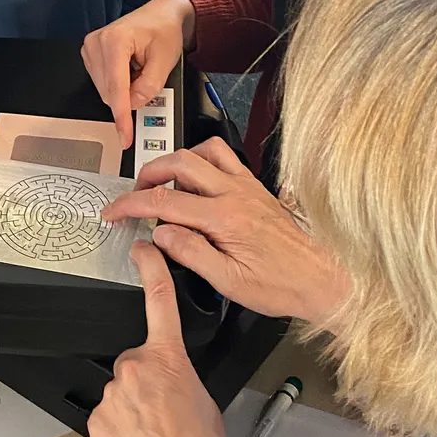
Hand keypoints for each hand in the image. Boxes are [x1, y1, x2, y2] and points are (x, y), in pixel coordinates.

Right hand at [81, 0, 194, 147]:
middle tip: (147, 78)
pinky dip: (119, 86)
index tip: (124, 135)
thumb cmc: (163, 30)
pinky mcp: (91, 58)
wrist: (160, 17)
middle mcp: (97, 44)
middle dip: (129, 97)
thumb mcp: (165, 60)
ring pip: (105, 92)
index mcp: (114, 40)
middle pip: (109, 93)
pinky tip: (129, 71)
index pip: (116, 88)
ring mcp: (91, 50)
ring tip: (138, 69)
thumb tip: (134, 105)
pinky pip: (104, 86)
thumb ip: (150, 86)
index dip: (121, 116)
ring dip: (124, 91)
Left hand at [88, 241, 230, 436]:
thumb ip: (181, 375)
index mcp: (169, 360)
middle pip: (135, 361)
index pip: (159, 301)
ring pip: (120, 389)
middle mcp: (135, 369)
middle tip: (164, 412)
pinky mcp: (96, 416)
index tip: (142, 250)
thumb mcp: (204, 401)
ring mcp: (112, 392)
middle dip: (146, 381)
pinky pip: (107, 412)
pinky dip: (120, 424)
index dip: (150, 270)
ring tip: (153, 433)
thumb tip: (170, 377)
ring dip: (133, 406)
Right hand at [102, 138, 348, 324]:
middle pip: (180, 163)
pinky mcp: (256, 187)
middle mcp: (236, 193)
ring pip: (202, 151)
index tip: (112, 212)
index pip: (164, 202)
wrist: (323, 279)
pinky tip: (195, 185)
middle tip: (133, 196)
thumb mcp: (228, 281)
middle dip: (147, 175)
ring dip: (175, 162)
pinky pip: (224, 158)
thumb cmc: (281, 285)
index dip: (130, 205)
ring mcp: (248, 186)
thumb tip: (160, 233)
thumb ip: (190, 253)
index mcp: (225, 218)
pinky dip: (201, 162)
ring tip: (162, 185)